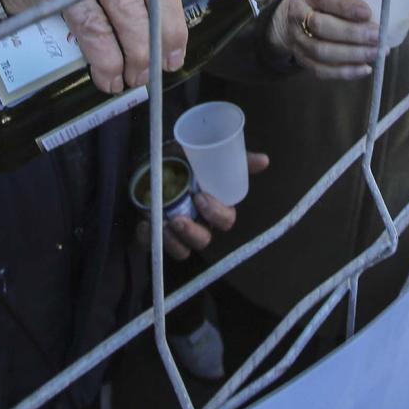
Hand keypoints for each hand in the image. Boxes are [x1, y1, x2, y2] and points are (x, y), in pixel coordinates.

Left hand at [139, 152, 269, 259]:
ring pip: (182, 252)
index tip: (200, 197)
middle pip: (204, 241)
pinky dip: (147, 236)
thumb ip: (233, 160)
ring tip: (160, 223)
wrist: (149, 161)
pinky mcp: (154, 236)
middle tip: (176, 219)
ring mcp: (176, 233)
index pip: (225, 220)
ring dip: (172, 242)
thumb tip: (265, 160)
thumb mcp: (205, 156)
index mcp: (213, 207)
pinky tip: (143, 223)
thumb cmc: (182, 161)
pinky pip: (152, 246)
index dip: (216, 214)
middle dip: (192, 234)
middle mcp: (198, 223)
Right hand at [266, 0, 378, 79]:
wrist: (291, 17)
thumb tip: (382, 9)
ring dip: (352, 54)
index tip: (368, 13)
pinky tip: (364, 68)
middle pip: (321, 27)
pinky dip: (344, 72)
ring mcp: (298, 39)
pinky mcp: (301, 58)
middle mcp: (299, 14)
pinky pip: (320, 70)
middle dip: (352, 34)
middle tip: (377, 37)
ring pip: (321, 51)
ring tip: (375, 53)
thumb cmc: (324, 1)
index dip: (347, 7)